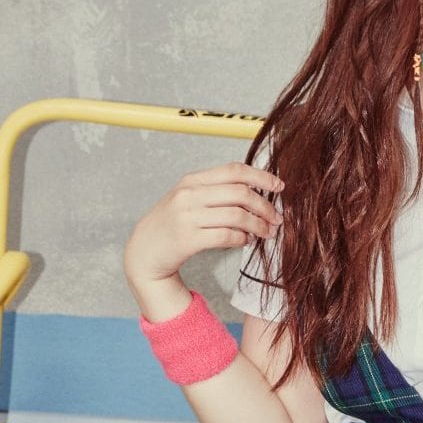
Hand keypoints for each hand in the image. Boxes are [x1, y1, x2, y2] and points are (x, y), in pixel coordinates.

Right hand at [124, 162, 283, 318]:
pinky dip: (242, 239)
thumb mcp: (189, 198)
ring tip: (266, 232)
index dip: (261, 177)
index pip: (234, 170)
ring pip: (237, 216)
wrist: (143, 251)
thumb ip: (217, 190)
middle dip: (265, 205)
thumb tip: (257, 189)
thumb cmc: (172, 223)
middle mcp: (189, 195)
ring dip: (258, 225)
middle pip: (240, 193)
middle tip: (277, 218)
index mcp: (193, 180)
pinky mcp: (188, 239)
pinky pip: (226, 236)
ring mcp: (187, 216)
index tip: (279, 186)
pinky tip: (246, 241)